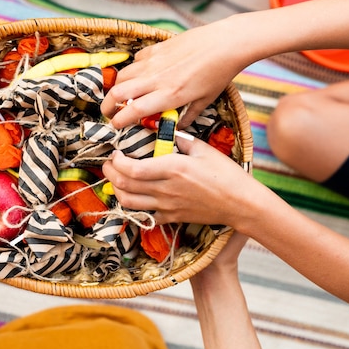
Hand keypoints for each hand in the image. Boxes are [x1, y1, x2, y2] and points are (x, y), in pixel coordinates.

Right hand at [101, 19, 250, 128]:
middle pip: (118, 92)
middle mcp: (157, 78)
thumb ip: (187, 116)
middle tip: (109, 113)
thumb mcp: (206, 101)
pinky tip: (140, 76)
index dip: (119, 120)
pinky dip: (132, 71)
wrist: (226, 43)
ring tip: (120, 96)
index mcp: (170, 95)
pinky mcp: (157, 48)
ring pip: (123, 75)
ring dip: (117, 88)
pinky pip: (135, 61)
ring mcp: (154, 61)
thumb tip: (176, 128)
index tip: (115, 127)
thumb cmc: (219, 73)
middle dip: (107, 105)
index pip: (134, 110)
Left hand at [102, 136, 262, 226]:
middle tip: (108, 164)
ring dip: (117, 190)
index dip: (116, 162)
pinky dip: (134, 206)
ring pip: (129, 203)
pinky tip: (135, 196)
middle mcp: (166, 189)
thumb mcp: (203, 149)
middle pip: (125, 185)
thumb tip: (165, 131)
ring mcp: (168, 206)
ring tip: (117, 180)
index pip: (132, 169)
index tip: (116, 153)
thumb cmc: (226, 174)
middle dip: (110, 174)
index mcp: (172, 168)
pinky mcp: (172, 217)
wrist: (240, 203)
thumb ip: (180, 139)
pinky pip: (145, 215)